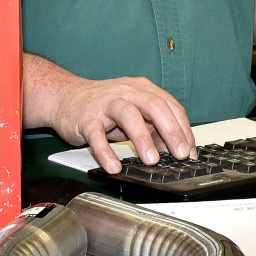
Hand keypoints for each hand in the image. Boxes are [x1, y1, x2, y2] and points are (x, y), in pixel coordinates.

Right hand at [23, 54, 194, 174]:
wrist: (65, 96)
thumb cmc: (103, 105)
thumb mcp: (133, 112)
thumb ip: (154, 127)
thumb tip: (176, 149)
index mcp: (141, 89)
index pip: (169, 105)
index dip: (183, 129)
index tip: (190, 151)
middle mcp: (125, 92)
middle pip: (153, 105)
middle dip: (170, 129)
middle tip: (179, 154)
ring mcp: (105, 104)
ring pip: (127, 114)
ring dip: (142, 138)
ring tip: (151, 160)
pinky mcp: (86, 118)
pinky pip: (97, 135)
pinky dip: (106, 152)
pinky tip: (114, 167)